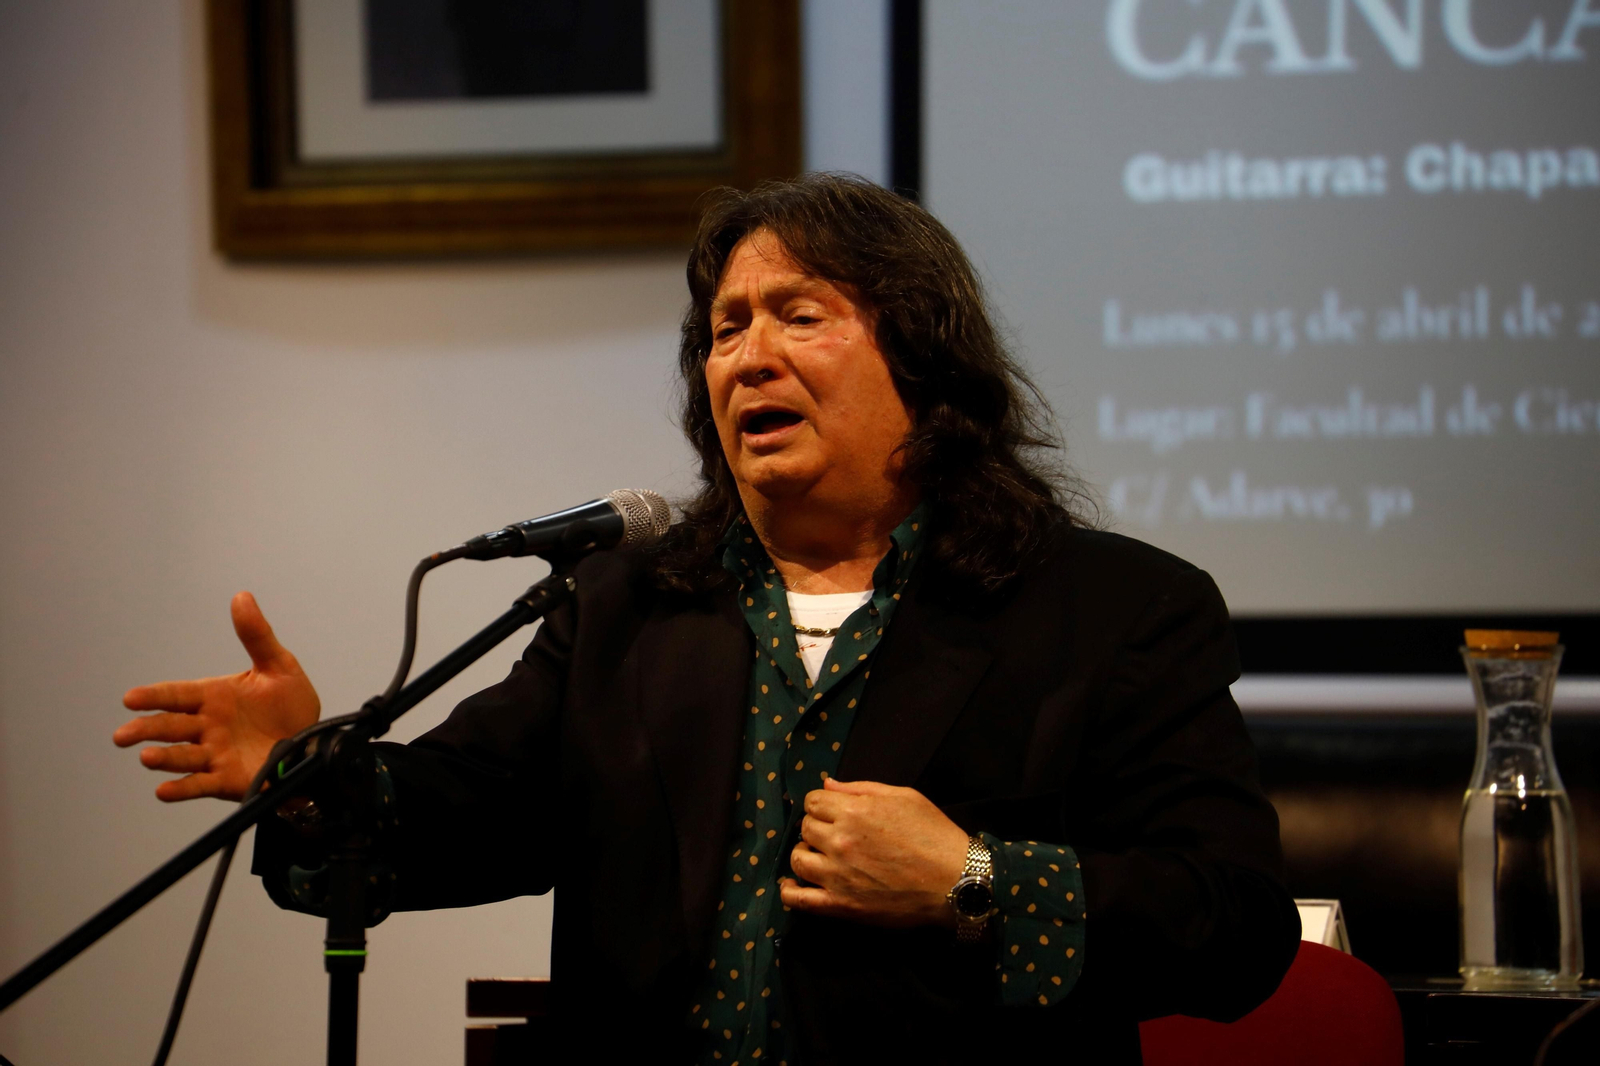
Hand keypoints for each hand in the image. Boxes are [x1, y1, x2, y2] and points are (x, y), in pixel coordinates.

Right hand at [113, 592, 320, 801]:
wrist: (314, 745)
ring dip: (164, 758)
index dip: (154, 697)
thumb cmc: (291, 706)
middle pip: (171, 727)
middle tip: (123, 735)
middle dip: (146, 730)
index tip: (131, 698)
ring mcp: (215, 754)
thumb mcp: (279, 667)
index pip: (177, 695)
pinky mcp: (227, 779)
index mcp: (214, 697)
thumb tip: (242, 596)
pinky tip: (163, 792)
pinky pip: (200, 785)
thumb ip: (257, 636)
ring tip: (147, 758)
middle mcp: (208, 726)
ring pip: (182, 756)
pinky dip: (182, 789)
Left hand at [779, 777, 968, 927]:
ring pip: (798, 859)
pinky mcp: (841, 905)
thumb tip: (827, 784)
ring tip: (819, 858)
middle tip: (833, 836)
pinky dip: (789, 892)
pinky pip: (799, 900)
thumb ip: (860, 789)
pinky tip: (792, 886)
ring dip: (805, 855)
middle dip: (816, 828)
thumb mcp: (903, 797)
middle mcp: (840, 840)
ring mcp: (838, 875)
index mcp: (854, 811)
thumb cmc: (934, 835)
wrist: (956, 881)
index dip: (821, 805)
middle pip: (805, 828)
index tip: (832, 813)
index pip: (813, 801)